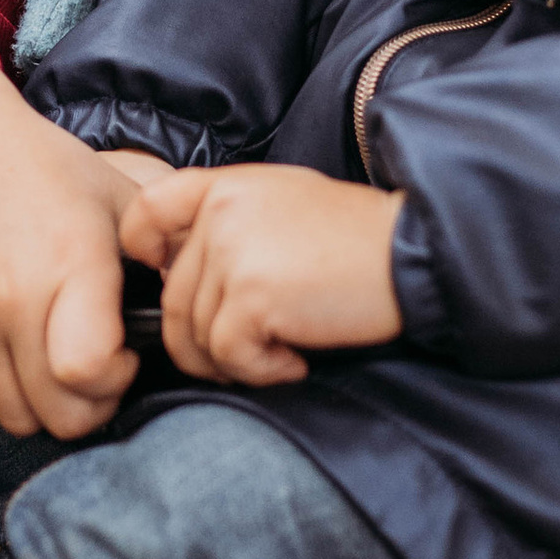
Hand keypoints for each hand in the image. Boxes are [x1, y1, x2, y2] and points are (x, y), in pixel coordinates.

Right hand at [0, 47, 149, 436]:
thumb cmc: (48, 171)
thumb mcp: (120, 201)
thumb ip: (163, 256)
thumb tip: (194, 306)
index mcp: (72, 262)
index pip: (87, 371)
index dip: (116, 382)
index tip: (124, 357)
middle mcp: (12, 295)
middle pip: (55, 412)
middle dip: (87, 405)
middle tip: (92, 372)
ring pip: (9, 416)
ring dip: (37, 404)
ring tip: (49, 366)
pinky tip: (3, 368)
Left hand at [122, 162, 402, 384]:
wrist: (414, 253)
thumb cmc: (357, 239)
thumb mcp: (284, 205)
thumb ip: (226, 227)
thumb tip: (174, 277)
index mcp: (224, 186)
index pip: (145, 215)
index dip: (147, 259)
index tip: (177, 285)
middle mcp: (219, 212)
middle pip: (173, 299)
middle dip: (208, 339)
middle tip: (258, 347)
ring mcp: (231, 252)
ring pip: (194, 335)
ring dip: (237, 360)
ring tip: (285, 350)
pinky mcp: (250, 296)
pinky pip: (228, 356)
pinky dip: (261, 372)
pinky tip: (297, 360)